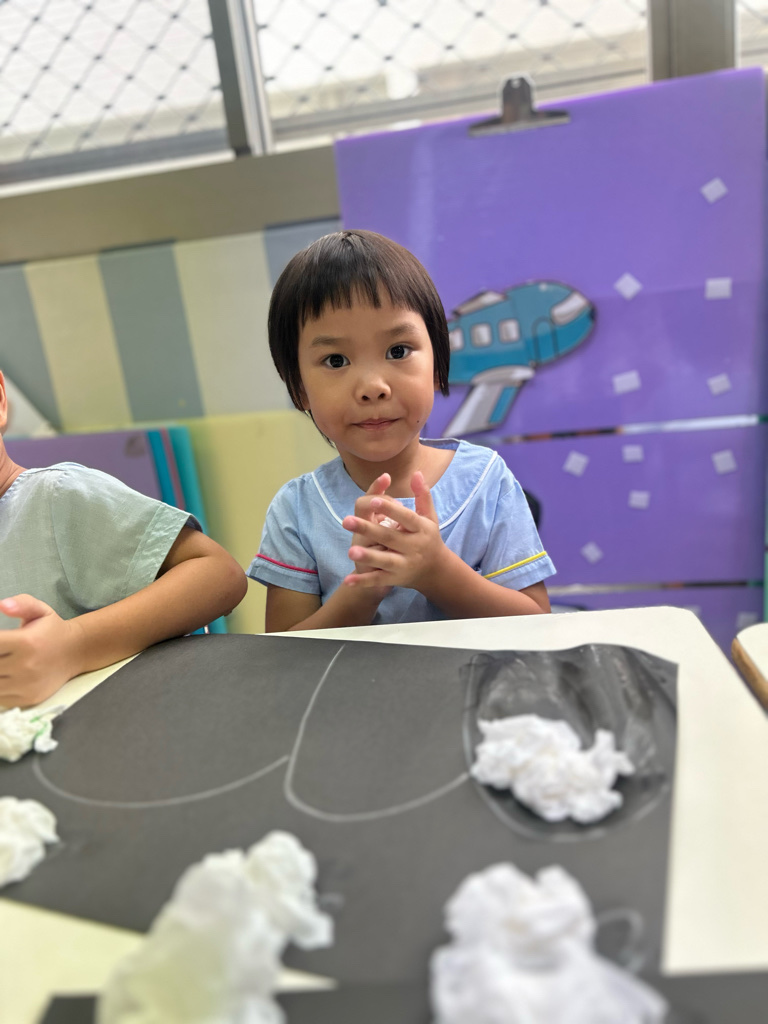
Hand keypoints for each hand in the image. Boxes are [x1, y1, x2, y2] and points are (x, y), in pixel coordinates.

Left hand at [0, 595, 83, 707]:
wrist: (76, 652)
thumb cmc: (52, 630)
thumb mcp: (40, 610)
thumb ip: (21, 604)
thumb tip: (2, 605)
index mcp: (26, 642)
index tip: (1, 641)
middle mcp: (26, 666)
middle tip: (3, 651)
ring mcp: (27, 685)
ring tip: (5, 661)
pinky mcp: (28, 699)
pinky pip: (1, 698)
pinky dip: (1, 686)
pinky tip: (8, 675)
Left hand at [342, 471, 443, 590]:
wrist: (435, 571)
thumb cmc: (428, 538)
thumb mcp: (430, 517)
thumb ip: (422, 495)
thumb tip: (415, 472)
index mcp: (422, 529)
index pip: (406, 518)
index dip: (390, 509)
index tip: (374, 499)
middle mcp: (413, 547)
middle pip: (390, 537)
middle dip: (368, 530)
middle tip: (346, 521)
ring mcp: (404, 564)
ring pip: (385, 561)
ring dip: (368, 557)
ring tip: (351, 551)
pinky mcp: (395, 579)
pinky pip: (378, 580)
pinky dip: (363, 582)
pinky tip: (348, 580)